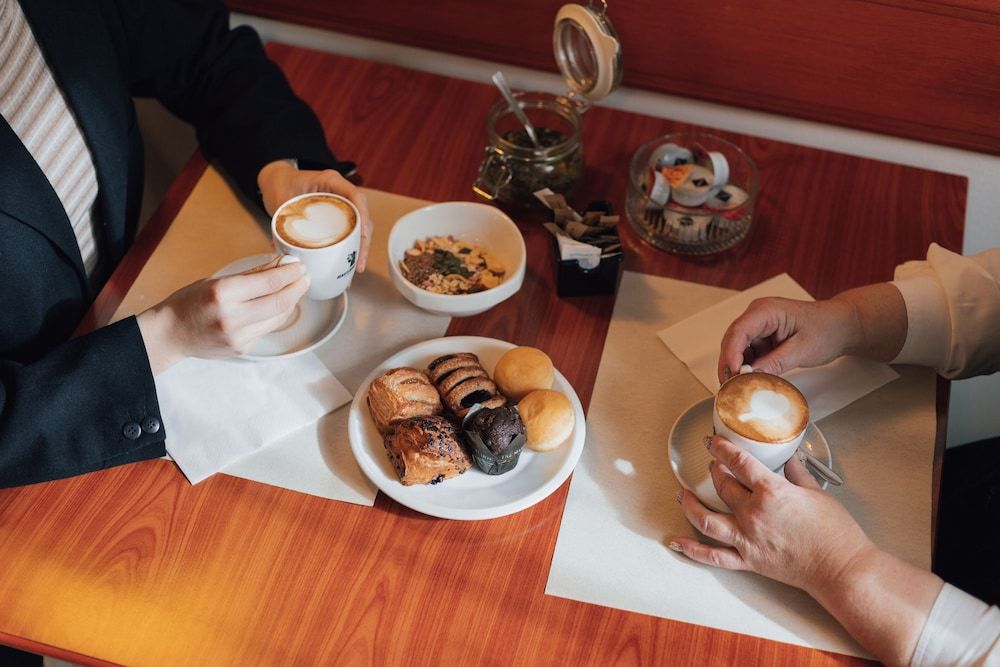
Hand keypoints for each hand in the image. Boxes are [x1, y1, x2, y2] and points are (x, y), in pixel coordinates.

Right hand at [137, 258, 308, 372]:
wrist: (170, 334)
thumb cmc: (189, 302)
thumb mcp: (216, 281)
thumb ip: (250, 275)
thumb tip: (280, 263)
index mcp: (223, 293)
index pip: (269, 282)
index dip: (290, 273)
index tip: (299, 266)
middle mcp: (232, 317)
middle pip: (280, 301)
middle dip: (297, 287)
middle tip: (304, 277)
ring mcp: (238, 336)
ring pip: (278, 317)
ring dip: (291, 301)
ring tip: (295, 288)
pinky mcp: (243, 348)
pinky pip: (267, 328)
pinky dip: (276, 314)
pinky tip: (277, 305)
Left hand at [257, 159, 372, 271]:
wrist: (276, 181)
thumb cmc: (280, 184)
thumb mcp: (281, 199)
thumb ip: (284, 220)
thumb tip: (288, 250)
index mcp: (330, 181)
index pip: (355, 196)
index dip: (363, 215)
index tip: (363, 234)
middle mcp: (340, 192)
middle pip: (361, 215)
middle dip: (363, 240)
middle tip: (359, 261)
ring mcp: (340, 205)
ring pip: (358, 225)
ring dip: (360, 246)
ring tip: (356, 266)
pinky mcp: (336, 216)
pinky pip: (349, 230)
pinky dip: (350, 246)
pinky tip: (348, 262)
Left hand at [673, 436, 945, 665]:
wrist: (842, 569)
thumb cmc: (835, 533)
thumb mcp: (817, 493)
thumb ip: (797, 473)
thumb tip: (789, 459)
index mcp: (772, 492)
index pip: (737, 462)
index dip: (721, 449)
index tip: (712, 442)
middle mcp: (754, 514)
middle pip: (721, 486)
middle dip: (713, 472)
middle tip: (712, 466)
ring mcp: (748, 539)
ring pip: (706, 519)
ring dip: (689, 505)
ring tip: (681, 495)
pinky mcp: (748, 560)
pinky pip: (713, 556)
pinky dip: (692, 550)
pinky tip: (677, 542)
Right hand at [717, 297, 858, 382]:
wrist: (841, 326)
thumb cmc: (826, 329)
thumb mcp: (802, 350)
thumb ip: (774, 363)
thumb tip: (750, 376)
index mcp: (766, 311)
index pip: (739, 332)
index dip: (731, 355)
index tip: (732, 376)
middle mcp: (757, 316)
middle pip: (732, 341)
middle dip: (729, 365)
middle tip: (729, 388)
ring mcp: (758, 327)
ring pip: (737, 349)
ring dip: (737, 368)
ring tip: (739, 388)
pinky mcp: (762, 337)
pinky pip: (748, 353)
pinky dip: (747, 368)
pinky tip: (750, 381)